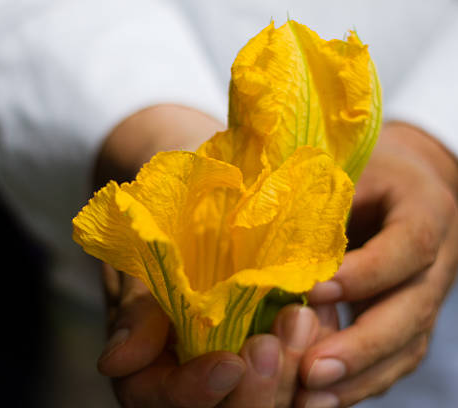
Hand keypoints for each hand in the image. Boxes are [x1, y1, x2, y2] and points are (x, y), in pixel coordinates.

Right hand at [99, 264, 337, 406]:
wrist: (190, 245)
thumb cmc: (161, 260)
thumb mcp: (141, 279)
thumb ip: (135, 317)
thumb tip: (115, 361)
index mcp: (150, 380)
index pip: (166, 402)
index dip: (195, 392)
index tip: (228, 363)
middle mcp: (195, 393)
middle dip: (260, 389)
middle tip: (281, 333)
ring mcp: (236, 386)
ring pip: (268, 407)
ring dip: (292, 371)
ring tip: (302, 318)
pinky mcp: (273, 375)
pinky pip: (298, 387)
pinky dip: (312, 360)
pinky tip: (320, 324)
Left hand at [301, 123, 457, 406]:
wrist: (403, 185)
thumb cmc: (366, 171)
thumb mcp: (347, 168)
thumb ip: (318, 198)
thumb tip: (256, 230)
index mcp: (425, 209)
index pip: (407, 245)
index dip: (366, 273)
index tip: (315, 290)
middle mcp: (436, 261)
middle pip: (411, 311)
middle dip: (361, 345)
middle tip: (312, 370)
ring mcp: (426, 296)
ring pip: (405, 345)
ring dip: (358, 376)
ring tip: (312, 397)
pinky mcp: (408, 321)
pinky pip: (393, 359)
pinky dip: (360, 382)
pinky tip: (323, 398)